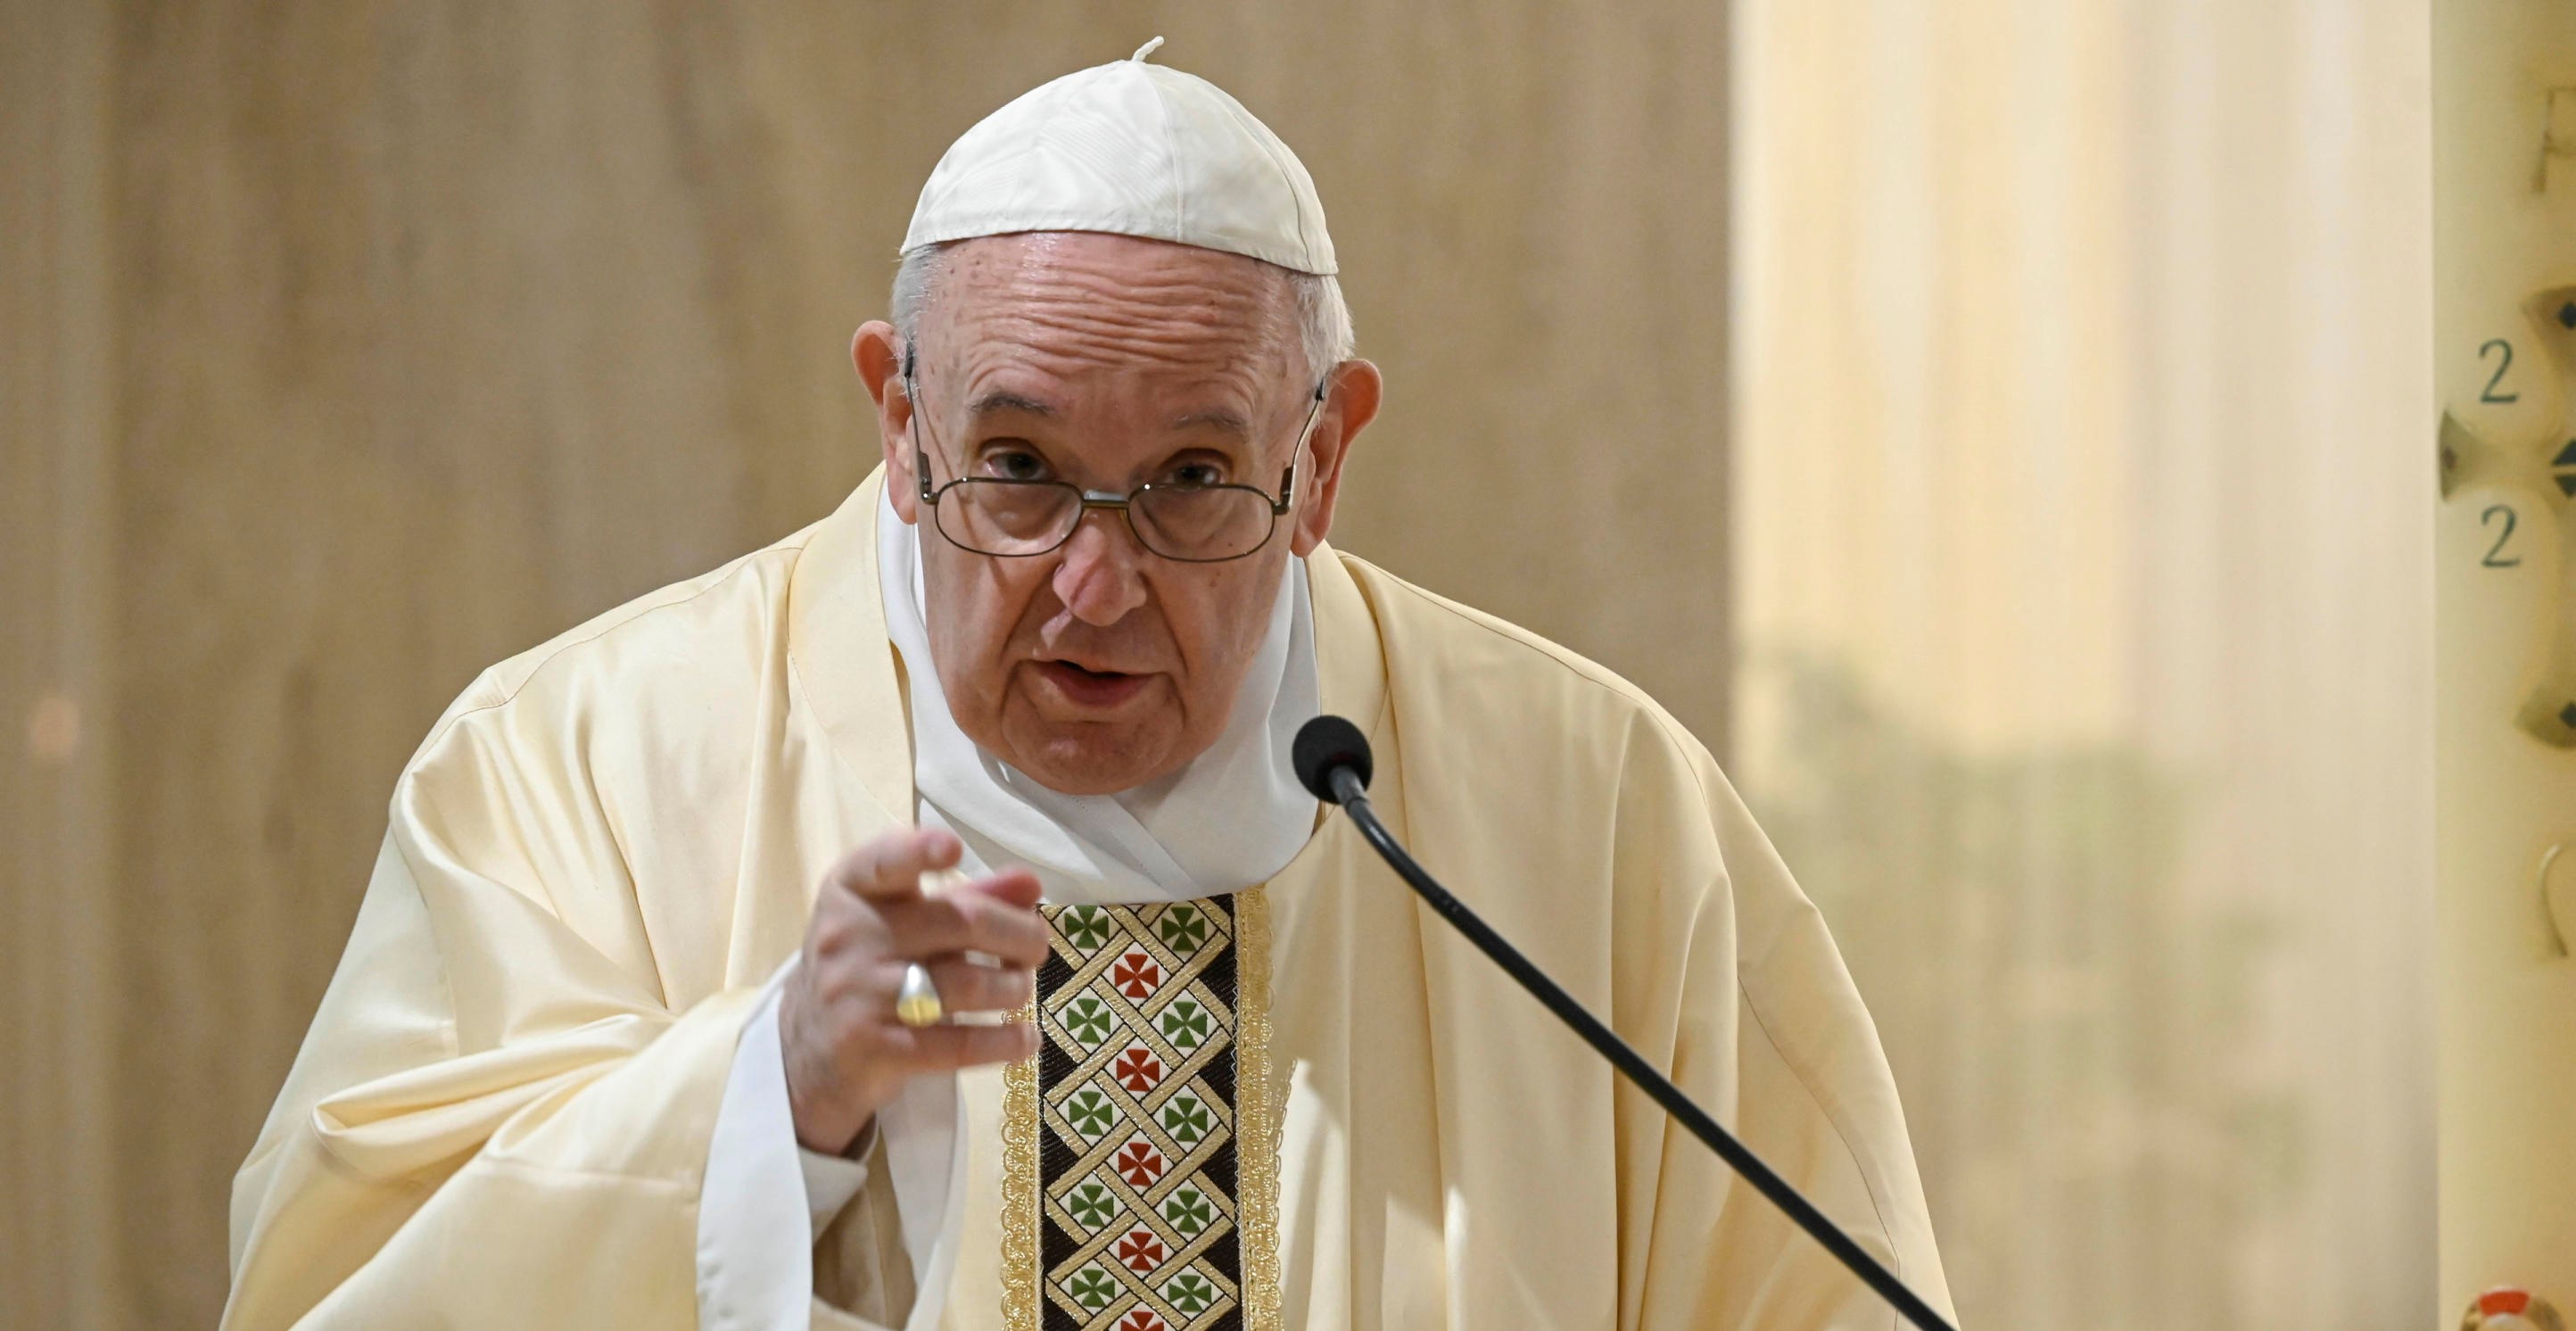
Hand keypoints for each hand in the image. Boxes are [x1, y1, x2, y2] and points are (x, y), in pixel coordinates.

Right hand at [778, 828, 1045, 1153]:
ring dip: (1013, 988)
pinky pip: (955, 1044)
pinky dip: (1003, 1041)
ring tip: (1023, 988)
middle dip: (1017, 934)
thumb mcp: (905, 918)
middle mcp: (848, 936)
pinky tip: (1026, 1038)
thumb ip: (970, 896)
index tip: (952, 849)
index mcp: (852, 889)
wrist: (809, 1044)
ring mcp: (856, 994)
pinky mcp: (873, 1048)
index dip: (917, 851)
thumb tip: (1031, 884)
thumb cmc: (871, 963)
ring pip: (965, 984)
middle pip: (958, 922)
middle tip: (1038, 947)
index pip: (883, 862)